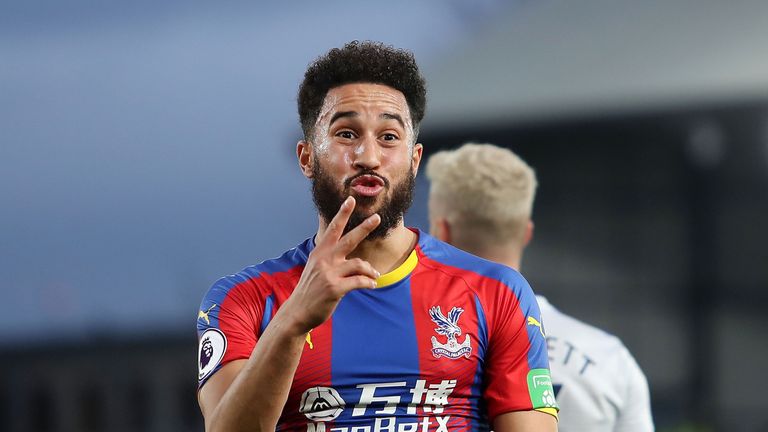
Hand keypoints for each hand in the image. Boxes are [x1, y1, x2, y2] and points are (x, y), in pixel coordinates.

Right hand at [283, 196, 380, 332]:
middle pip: (349, 239)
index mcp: (320, 252)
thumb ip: (329, 258)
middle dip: (364, 227)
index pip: (333, 229)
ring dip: (370, 270)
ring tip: (374, 275)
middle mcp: (324, 260)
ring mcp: (329, 274)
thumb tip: (349, 254)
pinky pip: (359, 281)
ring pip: (359, 264)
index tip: (350, 200)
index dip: (342, 213)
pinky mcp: (335, 288)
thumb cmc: (310, 290)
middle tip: (377, 217)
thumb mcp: (315, 268)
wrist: (297, 312)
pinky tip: (372, 285)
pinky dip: (368, 283)